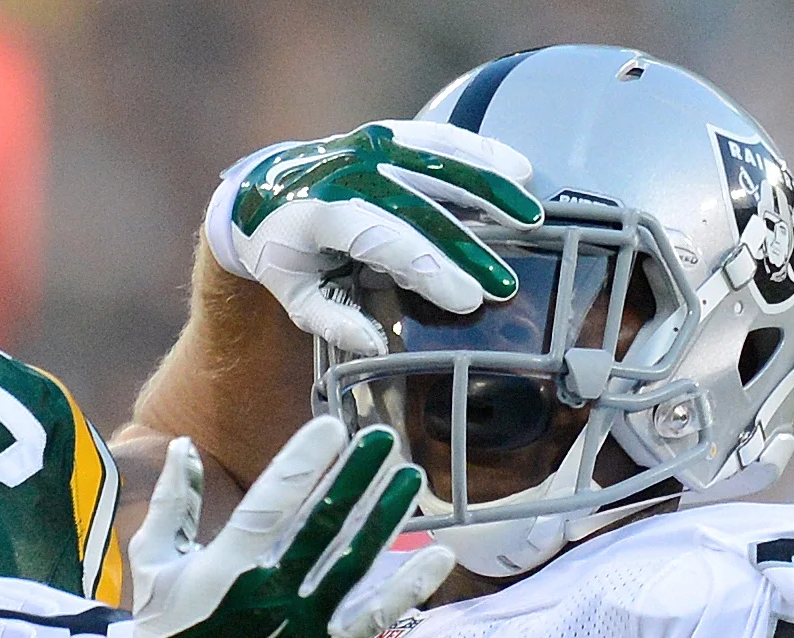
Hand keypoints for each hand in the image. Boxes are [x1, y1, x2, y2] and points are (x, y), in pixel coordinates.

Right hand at [108, 419, 453, 637]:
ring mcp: (302, 625)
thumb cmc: (164, 631)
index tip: (332, 426)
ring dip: (385, 517)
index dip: (302, 464)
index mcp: (224, 568)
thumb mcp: (152, 564)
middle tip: (382, 438)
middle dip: (354, 479)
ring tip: (411, 476)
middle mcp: (268, 594)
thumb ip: (173, 505)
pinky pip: (374, 617)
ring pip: (354, 564)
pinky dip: (408, 587)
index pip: (269, 505)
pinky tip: (438, 555)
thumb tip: (184, 446)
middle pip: (321, 528)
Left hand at [205, 120, 543, 355]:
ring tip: (531, 216)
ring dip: (488, 187)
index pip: (383, 239)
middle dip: (467, 246)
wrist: (262, 188)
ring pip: (438, 160)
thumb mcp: (293, 294)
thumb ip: (331, 320)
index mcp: (321, 213)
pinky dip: (480, 152)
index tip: (468, 299)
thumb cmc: (283, 251)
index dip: (429, 269)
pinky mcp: (389, 134)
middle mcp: (348, 171)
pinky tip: (519, 169)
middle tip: (505, 283)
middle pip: (419, 204)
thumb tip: (376, 346)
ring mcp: (369, 145)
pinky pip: (439, 139)